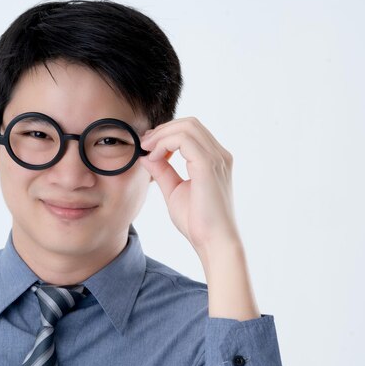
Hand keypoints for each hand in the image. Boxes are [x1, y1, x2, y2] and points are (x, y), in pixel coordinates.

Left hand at [138, 117, 240, 262]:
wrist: (213, 242)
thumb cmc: (198, 223)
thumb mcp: (174, 191)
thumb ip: (163, 171)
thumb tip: (146, 156)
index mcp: (215, 161)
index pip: (192, 132)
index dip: (167, 134)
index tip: (148, 146)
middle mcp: (219, 155)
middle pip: (190, 123)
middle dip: (163, 129)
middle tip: (144, 144)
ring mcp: (216, 158)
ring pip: (186, 126)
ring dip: (162, 134)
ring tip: (147, 149)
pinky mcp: (208, 164)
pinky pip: (183, 139)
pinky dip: (164, 143)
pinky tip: (154, 157)